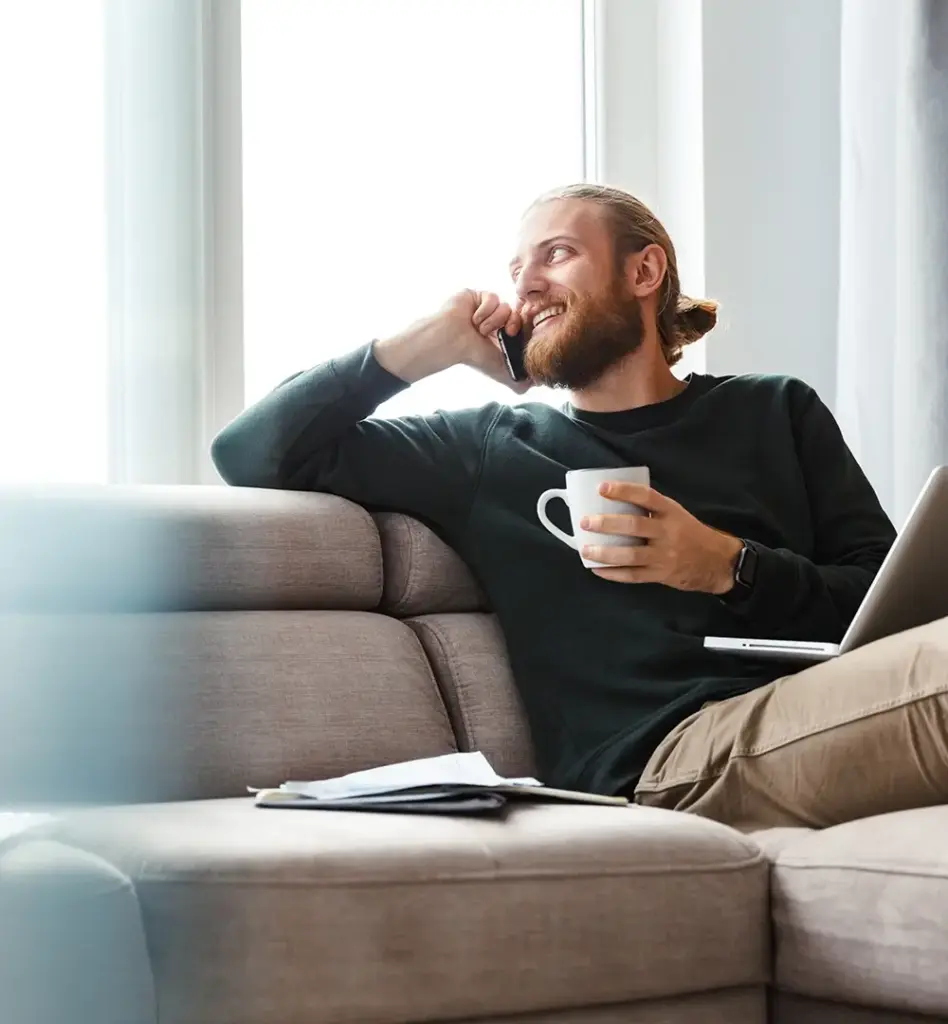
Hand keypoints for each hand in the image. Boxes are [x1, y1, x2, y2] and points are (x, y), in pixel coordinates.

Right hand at [455, 290, 528, 391]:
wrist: (452, 342)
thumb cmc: (473, 356)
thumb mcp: (500, 372)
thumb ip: (519, 383)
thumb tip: (537, 385)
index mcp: (503, 335)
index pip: (524, 327)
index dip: (523, 331)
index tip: (516, 337)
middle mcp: (496, 321)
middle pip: (518, 315)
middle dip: (511, 325)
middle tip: (504, 334)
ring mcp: (488, 307)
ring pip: (506, 307)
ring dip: (492, 322)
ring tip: (478, 329)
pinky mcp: (480, 295)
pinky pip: (494, 298)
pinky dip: (485, 311)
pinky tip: (473, 319)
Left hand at [579, 482, 743, 593]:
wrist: (716, 561)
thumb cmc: (690, 534)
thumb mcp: (676, 514)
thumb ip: (652, 510)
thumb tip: (615, 503)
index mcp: (671, 512)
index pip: (646, 497)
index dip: (623, 491)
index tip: (602, 488)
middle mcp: (668, 532)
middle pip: (634, 526)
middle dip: (607, 524)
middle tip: (586, 522)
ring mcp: (664, 555)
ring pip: (631, 554)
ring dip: (605, 553)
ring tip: (586, 549)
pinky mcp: (661, 575)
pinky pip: (633, 575)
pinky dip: (613, 573)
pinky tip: (597, 569)